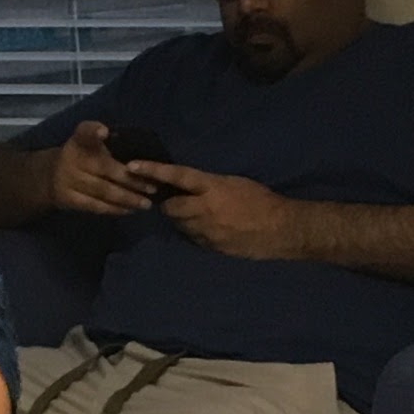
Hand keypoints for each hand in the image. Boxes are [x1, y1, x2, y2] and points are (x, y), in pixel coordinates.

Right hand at [46, 122, 161, 218]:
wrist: (50, 176)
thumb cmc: (82, 157)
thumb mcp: (90, 144)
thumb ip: (110, 144)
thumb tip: (144, 155)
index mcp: (79, 140)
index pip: (85, 132)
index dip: (93, 131)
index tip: (104, 131)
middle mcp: (71, 157)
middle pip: (105, 169)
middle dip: (132, 180)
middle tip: (153, 188)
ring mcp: (68, 180)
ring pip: (103, 190)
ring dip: (127, 198)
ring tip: (146, 203)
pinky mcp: (68, 199)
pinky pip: (95, 206)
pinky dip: (114, 209)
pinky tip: (129, 210)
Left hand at [130, 162, 300, 259]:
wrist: (280, 229)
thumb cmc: (261, 200)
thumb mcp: (234, 183)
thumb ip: (209, 185)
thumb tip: (191, 187)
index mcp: (212, 188)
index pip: (177, 177)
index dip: (154, 170)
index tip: (132, 166)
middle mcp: (204, 209)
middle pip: (170, 207)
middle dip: (169, 204)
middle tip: (175, 199)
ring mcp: (206, 231)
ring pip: (180, 224)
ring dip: (182, 218)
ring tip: (196, 213)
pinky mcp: (210, 246)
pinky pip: (193, 237)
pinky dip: (194, 231)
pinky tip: (208, 228)